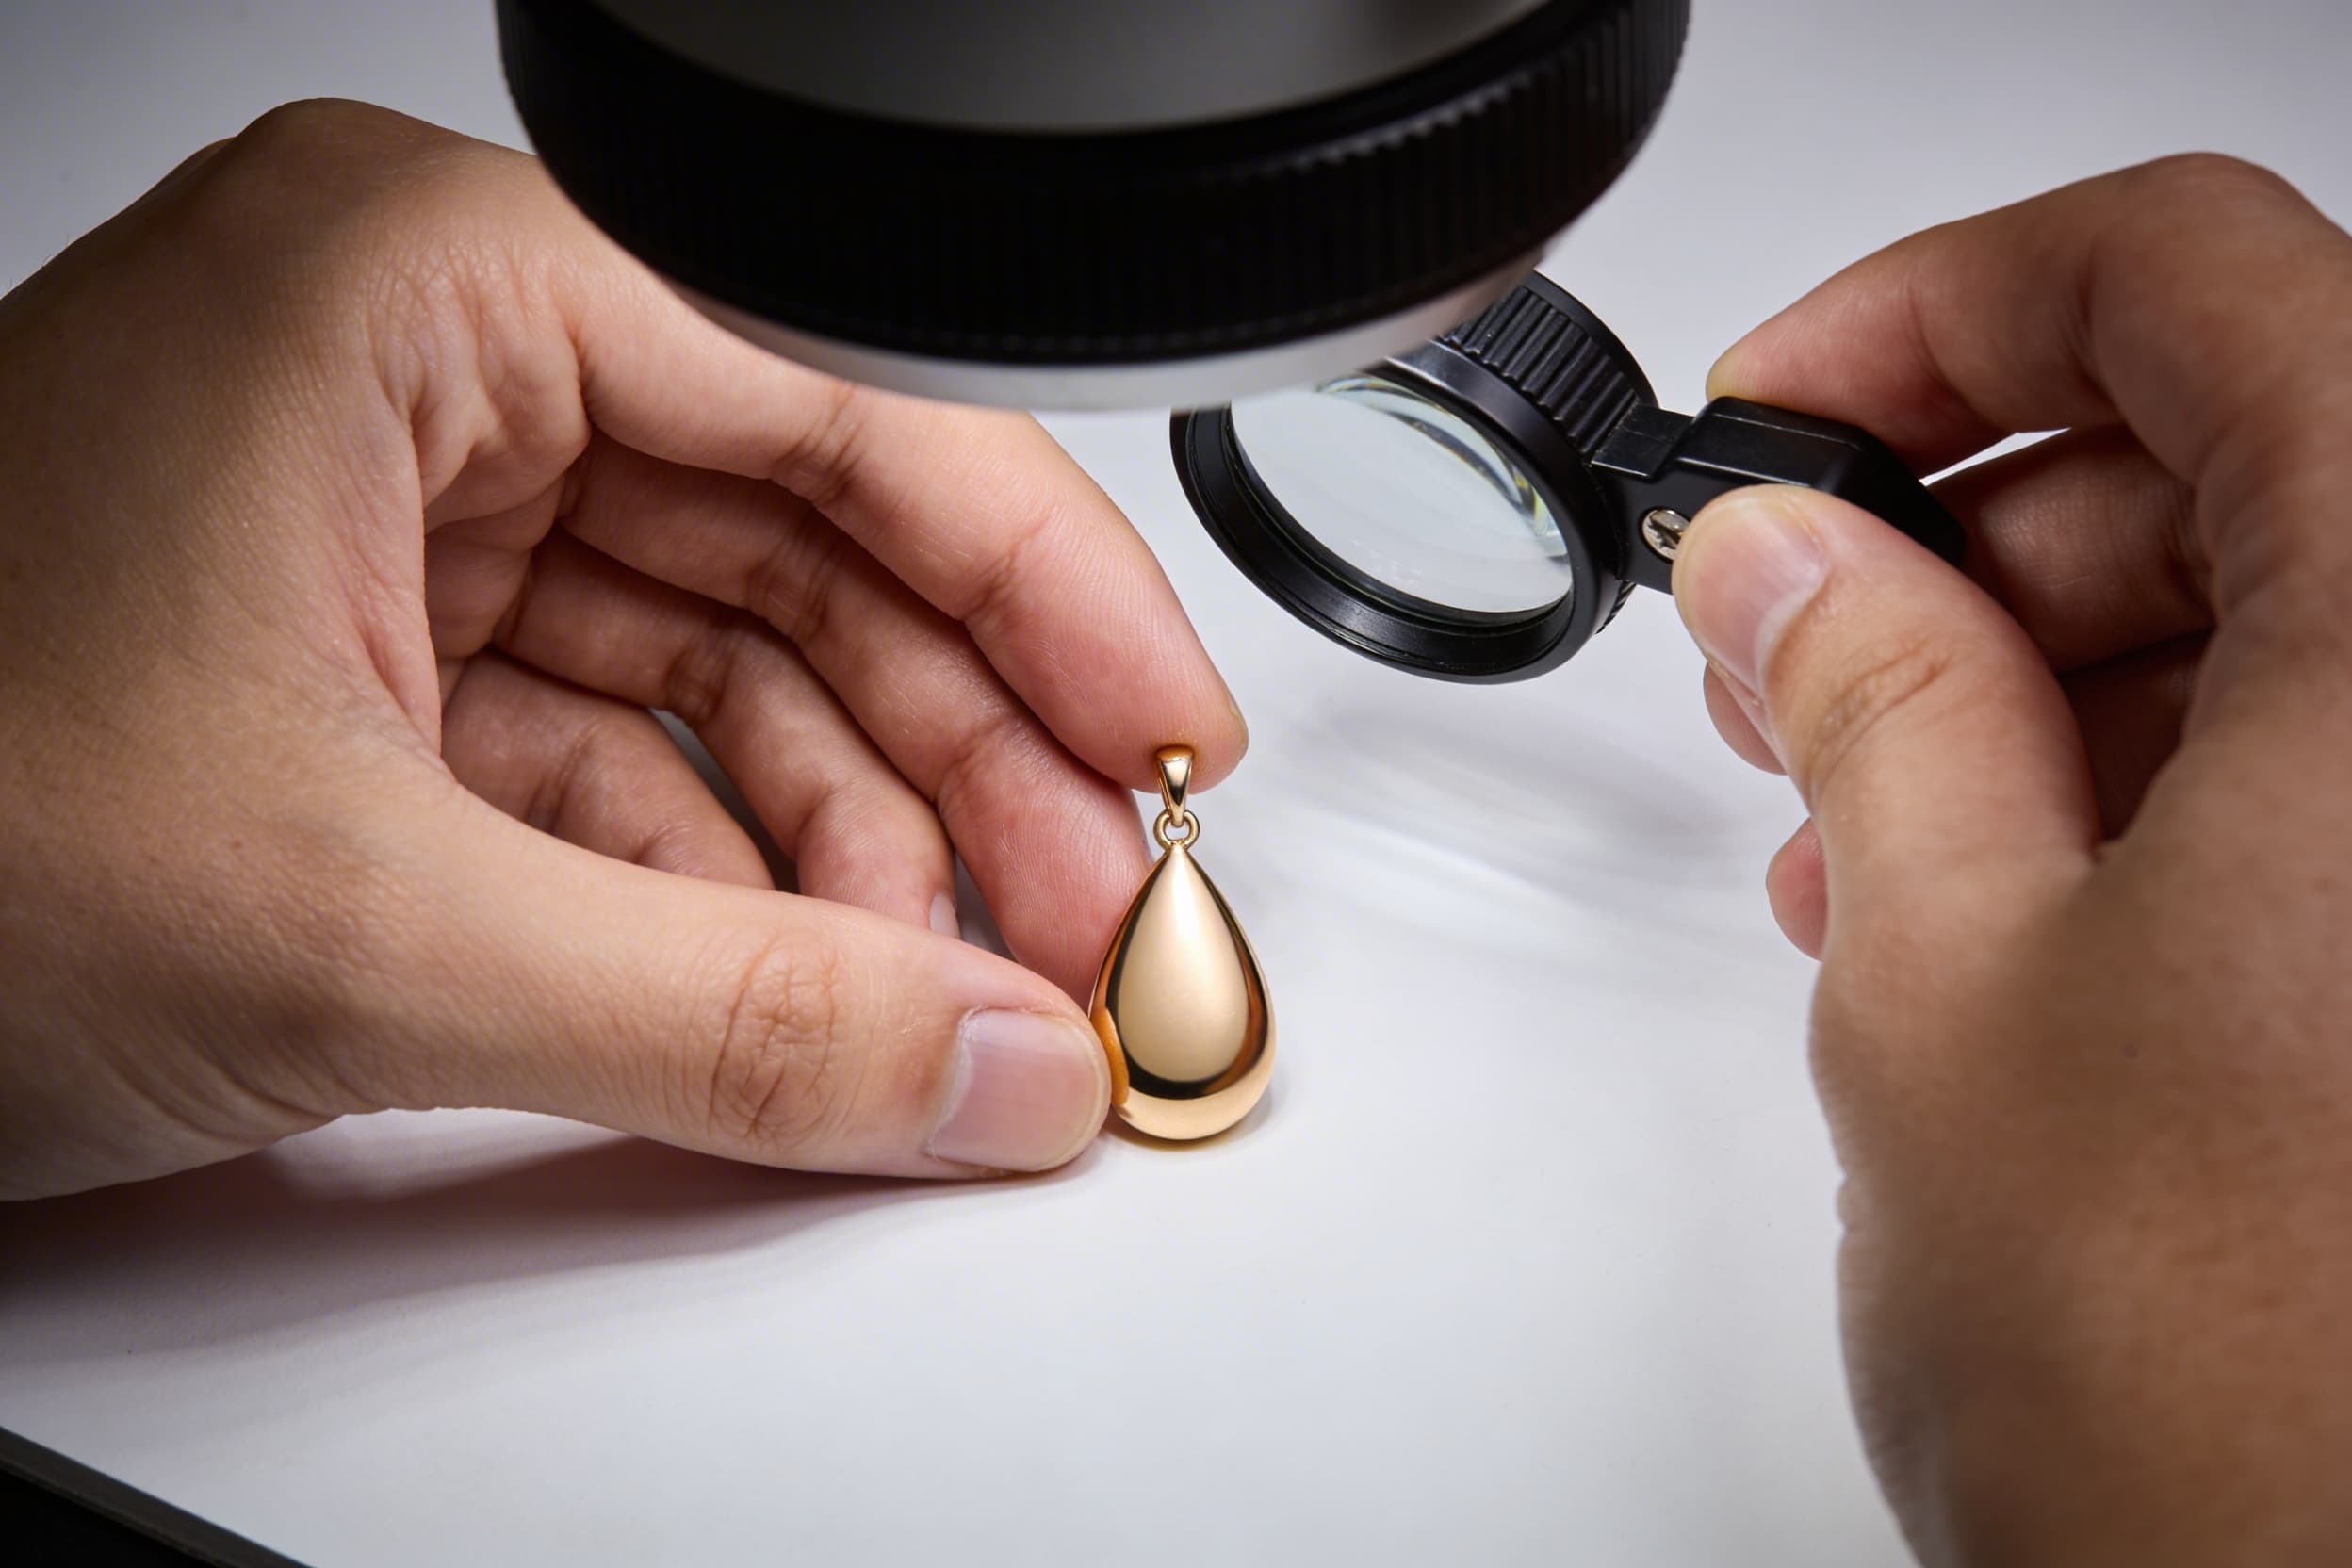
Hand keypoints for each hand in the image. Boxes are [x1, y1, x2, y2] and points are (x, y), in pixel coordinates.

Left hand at [0, 100, 1243, 1198]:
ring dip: (864, 842)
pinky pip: (628, 759)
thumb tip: (987, 1068)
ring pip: (729, 663)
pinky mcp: (379, 674)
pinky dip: (733, 885)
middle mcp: (419, 375)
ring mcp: (398, 526)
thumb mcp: (352, 925)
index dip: (1047, 583)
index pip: (842, 401)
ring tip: (968, 989)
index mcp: (413, 292)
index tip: (1166, 730)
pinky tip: (819, 984)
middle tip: (1094, 909)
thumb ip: (723, 1019)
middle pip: (806, 538)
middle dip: (966, 749)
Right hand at [1672, 155, 2351, 1562]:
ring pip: (2279, 608)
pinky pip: (2325, 767)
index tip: (1789, 403)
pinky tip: (1983, 890)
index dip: (1946, 304)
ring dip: (2040, 666)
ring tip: (1851, 798)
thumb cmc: (2229, 1399)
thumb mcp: (1947, 973)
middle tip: (1785, 619)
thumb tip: (1786, 549)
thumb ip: (1862, 690)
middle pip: (2242, 433)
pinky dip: (2142, 783)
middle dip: (1971, 514)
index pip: (2193, 276)